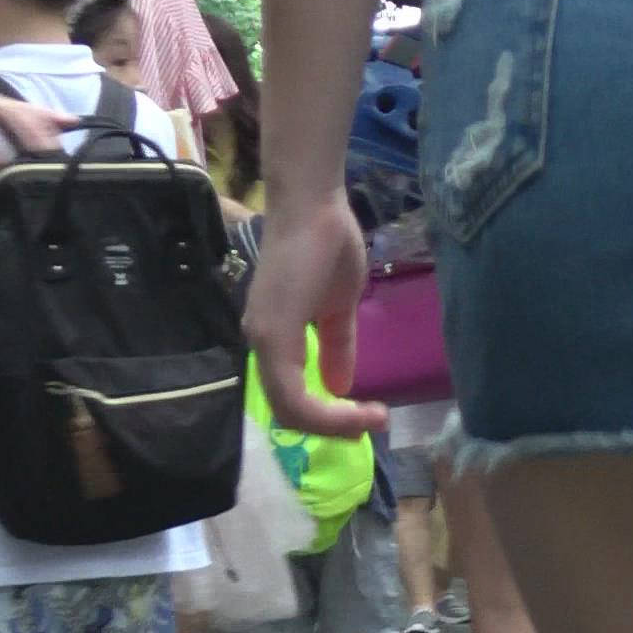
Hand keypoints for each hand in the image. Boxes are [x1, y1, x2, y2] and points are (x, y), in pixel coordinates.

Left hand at [245, 188, 383, 437]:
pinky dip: (325, 410)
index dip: (330, 418)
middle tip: (373, 423)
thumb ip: (336, 346)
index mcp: (273, 339)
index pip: (292, 399)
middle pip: (289, 413)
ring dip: (333, 423)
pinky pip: (292, 393)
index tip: (371, 416)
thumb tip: (341, 385)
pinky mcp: (272, 332)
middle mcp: (259, 343)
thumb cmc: (326, 244)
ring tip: (371, 419)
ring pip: (289, 410)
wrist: (315, 204)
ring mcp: (262, 338)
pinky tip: (355, 404)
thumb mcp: (339, 307)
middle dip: (335, 427)